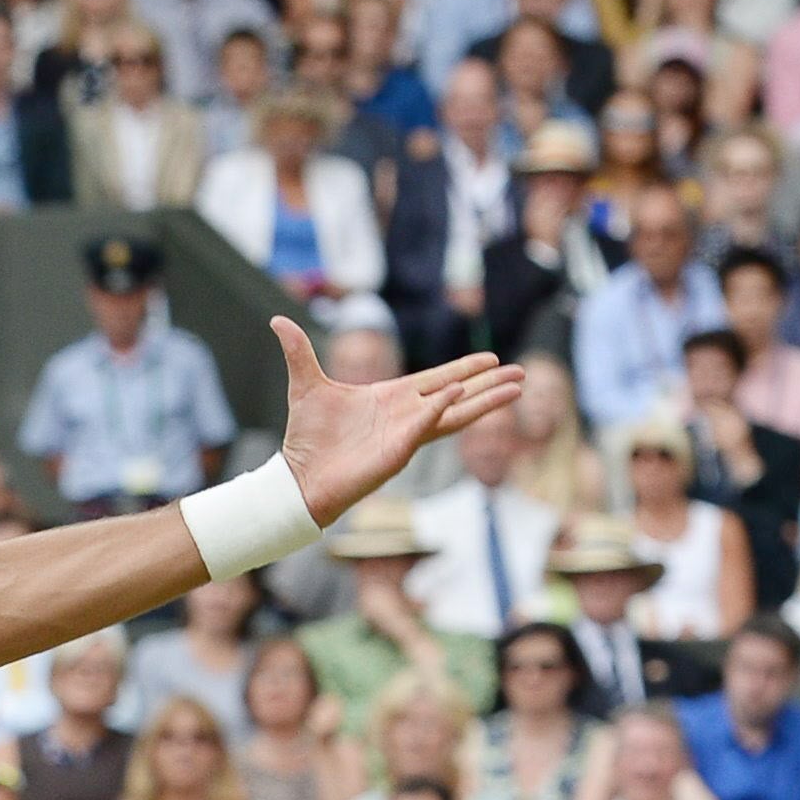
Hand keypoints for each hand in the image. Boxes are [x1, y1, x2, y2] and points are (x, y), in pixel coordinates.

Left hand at [271, 325, 522, 526]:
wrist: (298, 478)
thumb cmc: (307, 438)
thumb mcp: (306, 385)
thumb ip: (299, 352)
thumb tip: (278, 320)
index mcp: (392, 399)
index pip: (437, 379)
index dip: (465, 369)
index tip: (493, 359)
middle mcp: (406, 416)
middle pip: (457, 394)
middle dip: (489, 384)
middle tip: (521, 372)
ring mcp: (406, 434)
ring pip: (455, 412)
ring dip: (485, 399)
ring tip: (517, 387)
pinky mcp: (399, 450)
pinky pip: (425, 425)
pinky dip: (441, 408)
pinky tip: (461, 391)